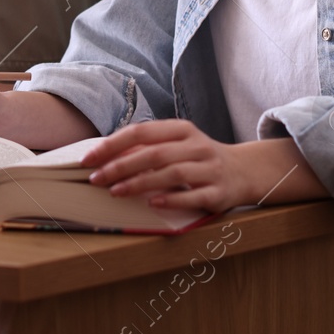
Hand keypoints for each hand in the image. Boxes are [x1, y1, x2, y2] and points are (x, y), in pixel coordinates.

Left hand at [80, 120, 259, 211]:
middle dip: (120, 166)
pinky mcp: (219, 192)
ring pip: (172, 174)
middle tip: (96, 178)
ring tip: (116, 192)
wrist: (244, 171)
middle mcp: (197, 146)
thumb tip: (105, 155)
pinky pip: (193, 196)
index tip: (89, 158)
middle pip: (154, 153)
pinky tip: (152, 203)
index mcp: (182, 130)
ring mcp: (209, 169)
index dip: (113, 145)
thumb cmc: (198, 158)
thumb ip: (147, 147)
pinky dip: (171, 199)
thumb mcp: (177, 144)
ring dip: (140, 183)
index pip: (142, 132)